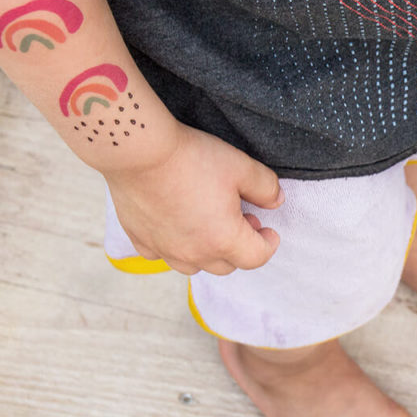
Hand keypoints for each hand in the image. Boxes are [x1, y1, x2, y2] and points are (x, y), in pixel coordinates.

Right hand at [103, 123, 283, 274]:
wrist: (140, 151)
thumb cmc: (192, 159)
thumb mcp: (242, 167)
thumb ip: (266, 188)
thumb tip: (276, 201)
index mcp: (223, 239)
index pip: (256, 257)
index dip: (268, 244)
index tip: (269, 231)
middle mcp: (193, 253)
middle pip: (227, 265)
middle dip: (240, 247)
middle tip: (243, 218)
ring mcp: (164, 249)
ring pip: (194, 266)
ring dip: (208, 251)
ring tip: (210, 223)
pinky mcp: (140, 239)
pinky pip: (161, 255)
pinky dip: (174, 246)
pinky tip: (177, 225)